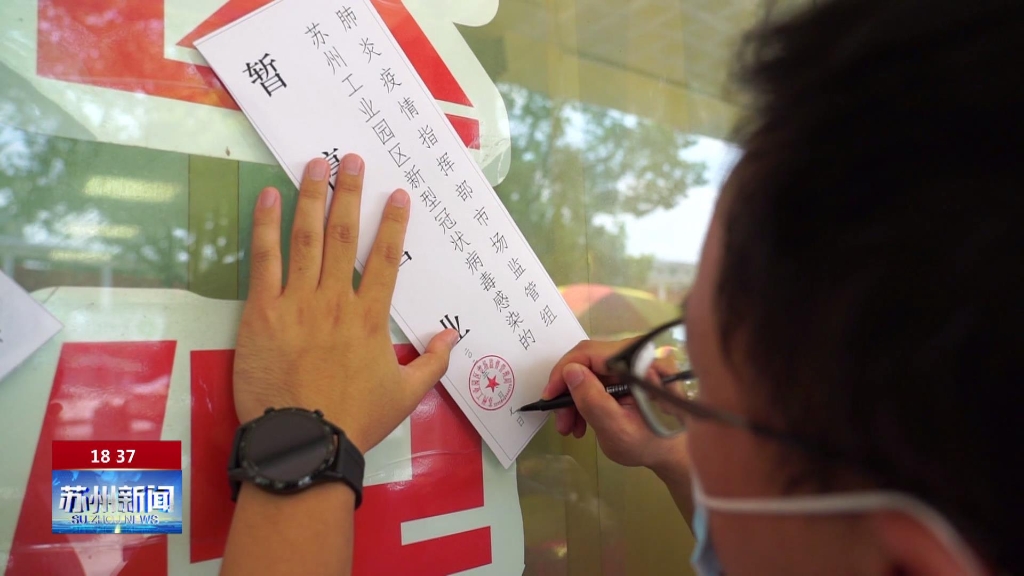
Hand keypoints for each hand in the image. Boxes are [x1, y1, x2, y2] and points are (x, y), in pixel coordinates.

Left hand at [232, 154, 458, 452]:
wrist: (303, 442)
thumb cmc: (355, 420)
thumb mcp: (405, 395)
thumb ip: (433, 362)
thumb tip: (453, 335)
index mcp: (370, 317)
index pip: (386, 259)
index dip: (393, 223)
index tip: (398, 194)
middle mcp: (336, 300)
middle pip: (345, 236)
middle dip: (351, 193)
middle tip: (352, 158)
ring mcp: (297, 303)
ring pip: (307, 238)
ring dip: (313, 197)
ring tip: (317, 164)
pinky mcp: (262, 311)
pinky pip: (264, 260)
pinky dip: (266, 225)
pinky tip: (269, 196)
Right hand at [543, 339, 687, 473]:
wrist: (674, 451)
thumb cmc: (651, 443)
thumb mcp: (616, 429)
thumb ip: (592, 400)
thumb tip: (570, 371)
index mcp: (639, 361)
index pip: (590, 353)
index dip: (564, 373)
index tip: (549, 398)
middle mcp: (636, 353)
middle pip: (588, 361)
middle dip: (568, 391)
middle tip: (560, 421)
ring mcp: (632, 361)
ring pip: (590, 371)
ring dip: (575, 397)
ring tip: (571, 427)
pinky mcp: (628, 370)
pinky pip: (598, 377)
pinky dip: (586, 397)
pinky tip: (583, 421)